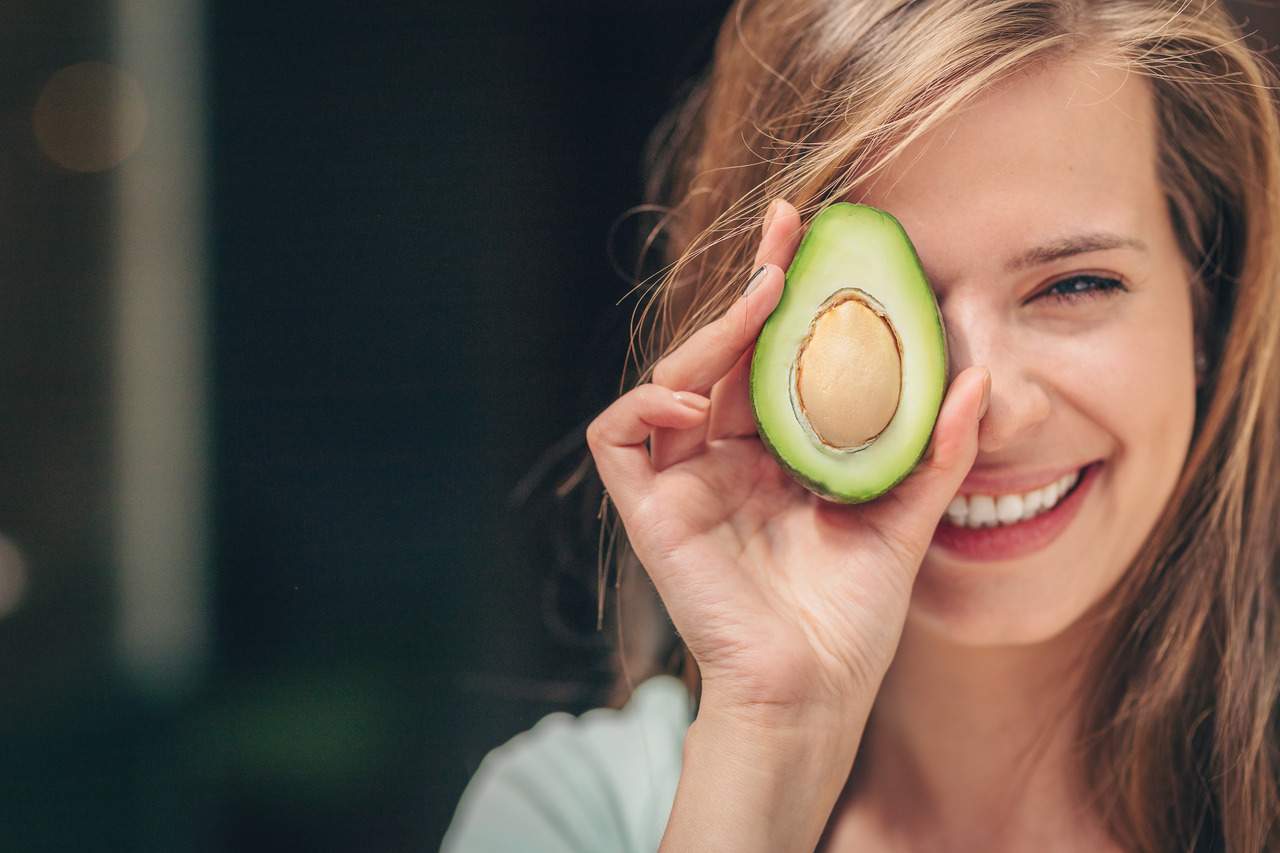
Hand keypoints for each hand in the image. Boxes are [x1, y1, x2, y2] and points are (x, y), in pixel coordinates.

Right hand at [587, 199, 989, 722]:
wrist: (814, 691)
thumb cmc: (852, 615)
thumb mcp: (904, 517)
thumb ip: (936, 449)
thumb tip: (981, 377)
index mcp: (777, 453)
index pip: (775, 357)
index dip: (789, 295)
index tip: (819, 236)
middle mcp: (724, 456)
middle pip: (723, 353)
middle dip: (750, 286)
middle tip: (787, 230)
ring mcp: (682, 479)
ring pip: (671, 378)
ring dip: (709, 334)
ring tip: (758, 303)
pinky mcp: (648, 507)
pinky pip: (621, 435)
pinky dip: (645, 404)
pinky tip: (693, 398)